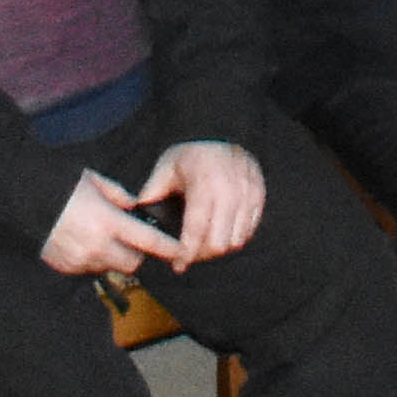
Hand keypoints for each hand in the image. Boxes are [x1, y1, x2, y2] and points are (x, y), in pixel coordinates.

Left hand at [139, 141, 267, 264]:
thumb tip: (138, 215)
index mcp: (203, 181)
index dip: (187, 252)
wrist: (223, 130)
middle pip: (219, 242)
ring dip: (219, 248)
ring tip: (204, 243)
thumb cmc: (191, 154)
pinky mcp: (259, 196)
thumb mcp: (166, 167)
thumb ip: (152, 192)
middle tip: (190, 254)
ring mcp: (248, 192)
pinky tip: (220, 232)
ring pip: (236, 240)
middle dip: (202, 254)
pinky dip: (234, 238)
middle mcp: (229, 188)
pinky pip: (249, 231)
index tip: (178, 265)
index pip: (197, 228)